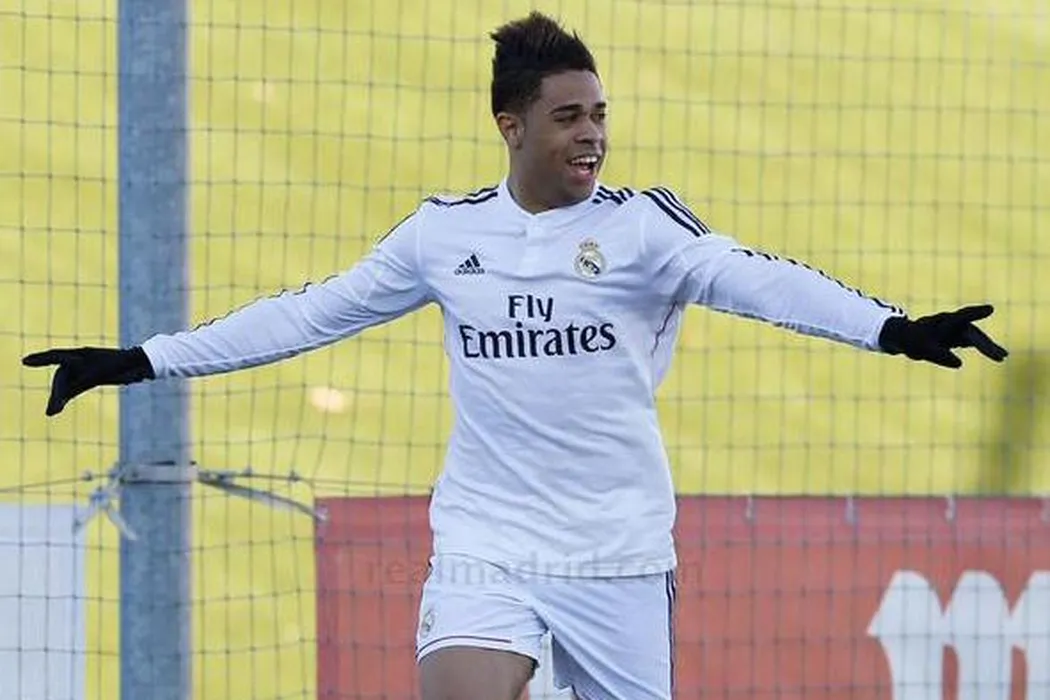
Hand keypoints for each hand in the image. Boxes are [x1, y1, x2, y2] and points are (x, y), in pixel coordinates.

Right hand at [22, 346, 154, 415]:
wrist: (141, 363)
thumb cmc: (124, 364)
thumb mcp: (101, 372)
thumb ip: (84, 380)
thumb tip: (70, 391)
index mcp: (82, 354)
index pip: (56, 356)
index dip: (40, 359)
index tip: (25, 361)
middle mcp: (81, 360)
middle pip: (61, 376)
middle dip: (56, 393)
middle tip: (52, 410)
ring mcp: (86, 369)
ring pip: (67, 384)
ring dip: (59, 397)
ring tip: (51, 412)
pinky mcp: (92, 377)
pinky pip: (74, 387)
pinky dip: (66, 396)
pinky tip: (58, 406)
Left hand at [878, 304, 1007, 368]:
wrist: (906, 337)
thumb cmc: (912, 340)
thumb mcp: (922, 349)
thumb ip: (939, 355)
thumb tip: (959, 364)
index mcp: (943, 322)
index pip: (961, 316)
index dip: (975, 313)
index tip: (990, 309)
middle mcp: (953, 324)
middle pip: (972, 334)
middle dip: (986, 344)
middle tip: (1002, 356)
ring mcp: (957, 330)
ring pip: (976, 338)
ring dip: (989, 347)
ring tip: (1003, 357)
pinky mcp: (958, 337)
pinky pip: (973, 343)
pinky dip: (984, 348)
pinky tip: (996, 354)